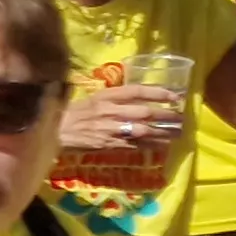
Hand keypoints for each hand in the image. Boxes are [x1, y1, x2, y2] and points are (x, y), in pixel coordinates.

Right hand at [64, 81, 188, 153]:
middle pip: (145, 112)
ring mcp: (110, 129)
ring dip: (163, 132)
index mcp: (105, 96)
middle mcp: (109, 111)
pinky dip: (151, 145)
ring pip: (144, 130)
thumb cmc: (73, 113)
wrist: (55, 131)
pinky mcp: (109, 144)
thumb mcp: (92, 99)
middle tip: (180, 117)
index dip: (158, 92)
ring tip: (177, 132)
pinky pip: (135, 145)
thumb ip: (114, 98)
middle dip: (166, 115)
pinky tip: (162, 144)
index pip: (137, 91)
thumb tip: (139, 97)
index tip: (174, 96)